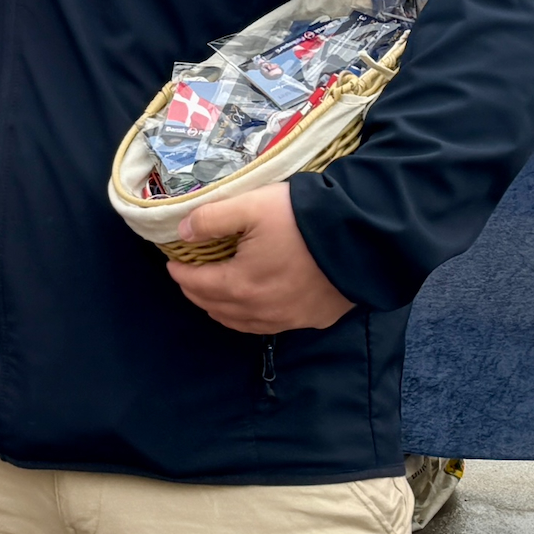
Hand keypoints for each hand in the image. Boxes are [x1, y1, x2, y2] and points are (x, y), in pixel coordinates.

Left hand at [167, 185, 353, 333]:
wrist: (361, 238)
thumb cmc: (301, 219)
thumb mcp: (250, 206)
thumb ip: (211, 219)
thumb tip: (183, 232)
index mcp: (240, 285)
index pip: (197, 284)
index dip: (180, 273)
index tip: (172, 263)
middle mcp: (261, 310)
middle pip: (215, 307)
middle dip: (196, 292)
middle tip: (188, 276)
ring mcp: (288, 319)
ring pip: (240, 322)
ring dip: (220, 309)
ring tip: (212, 293)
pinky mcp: (311, 320)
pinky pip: (268, 326)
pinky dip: (249, 317)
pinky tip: (251, 306)